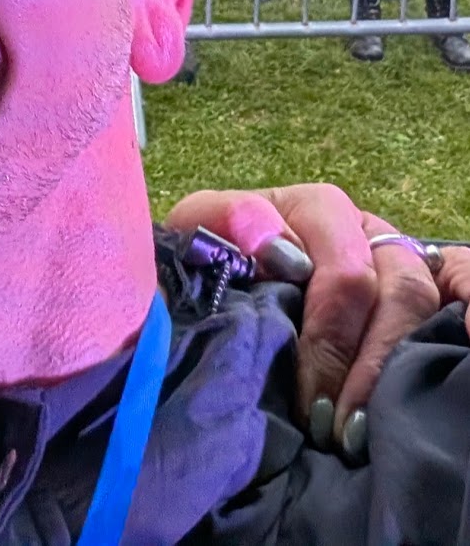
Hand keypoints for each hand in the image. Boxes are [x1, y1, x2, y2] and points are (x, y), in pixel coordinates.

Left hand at [165, 185, 469, 447]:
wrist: (209, 273)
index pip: (346, 275)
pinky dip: (463, 315)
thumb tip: (282, 252)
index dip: (331, 342)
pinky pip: (457, 288)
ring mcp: (399, 259)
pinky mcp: (417, 292)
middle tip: (340, 432)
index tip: (310, 403)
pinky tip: (449, 363)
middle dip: (368, 369)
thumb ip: (226, 222)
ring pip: (426, 305)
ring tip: (364, 430)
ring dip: (398, 369)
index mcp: (317, 210)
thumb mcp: (200, 230)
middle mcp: (368, 231)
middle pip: (397, 294)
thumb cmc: (208, 252)